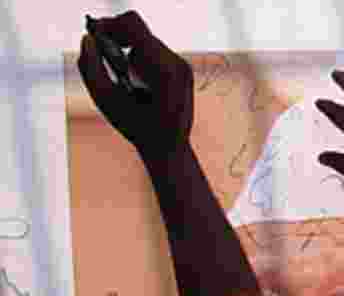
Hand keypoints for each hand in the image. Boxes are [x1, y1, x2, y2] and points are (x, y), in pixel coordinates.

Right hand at [77, 11, 193, 160]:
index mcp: (163, 68)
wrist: (170, 148)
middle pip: (138, 30)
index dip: (108, 25)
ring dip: (127, 50)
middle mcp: (177, 62)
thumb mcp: (106, 100)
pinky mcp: (182, 69)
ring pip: (145, 40)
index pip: (132, 25)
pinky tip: (135, 80)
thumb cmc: (137, 129)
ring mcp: (182, 65)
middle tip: (101, 56)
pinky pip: (154, 52)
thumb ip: (90, 67)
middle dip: (116, 38)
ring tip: (121, 76)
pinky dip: (138, 59)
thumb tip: (86, 39)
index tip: (93, 36)